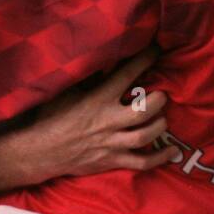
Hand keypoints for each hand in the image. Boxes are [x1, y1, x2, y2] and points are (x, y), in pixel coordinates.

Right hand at [31, 48, 173, 177]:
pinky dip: (159, 158)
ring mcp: (112, 143)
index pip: (126, 75)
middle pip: (144, 110)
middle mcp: (108, 120)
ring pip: (145, 135)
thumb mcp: (67, 91)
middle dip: (159, 100)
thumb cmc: (52, 117)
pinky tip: (172, 151)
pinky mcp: (113, 161)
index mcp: (97, 99)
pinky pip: (141, 162)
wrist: (40, 151)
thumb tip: (104, 58)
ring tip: (163, 117)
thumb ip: (89, 79)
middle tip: (161, 94)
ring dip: (160, 125)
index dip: (145, 60)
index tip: (156, 50)